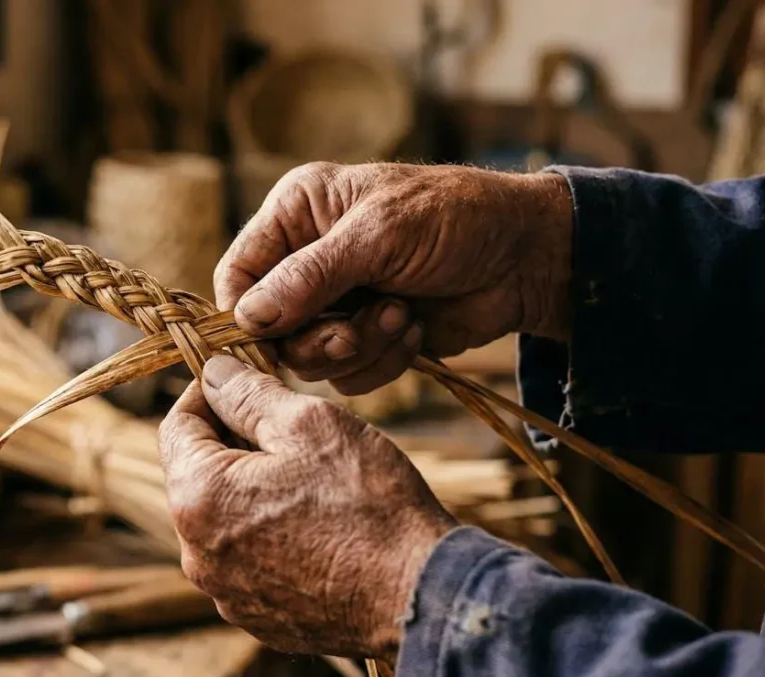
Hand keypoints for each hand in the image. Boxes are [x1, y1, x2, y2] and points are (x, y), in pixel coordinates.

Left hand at [158, 355, 456, 661]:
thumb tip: (215, 373)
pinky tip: (316, 524)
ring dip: (251, 490)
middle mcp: (197, 555)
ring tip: (308, 474)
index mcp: (198, 498)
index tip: (242, 375)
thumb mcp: (310, 424)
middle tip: (285, 422)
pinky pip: (249, 562)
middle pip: (198, 476)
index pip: (177, 426)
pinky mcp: (258, 619)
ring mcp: (226, 593)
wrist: (419, 598)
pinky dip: (269, 535)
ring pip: (224, 520)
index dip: (208, 392)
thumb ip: (249, 394)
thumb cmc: (369, 505)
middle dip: (232, 441)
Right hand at [216, 161, 572, 394]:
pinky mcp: (368, 338)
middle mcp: (307, 259)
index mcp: (297, 214)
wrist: (526, 257)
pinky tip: (413, 329)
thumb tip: (248, 317)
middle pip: (269, 329)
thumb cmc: (455, 219)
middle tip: (353, 329)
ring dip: (357, 347)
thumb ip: (309, 276)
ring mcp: (338, 302)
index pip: (238, 274)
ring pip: (309, 358)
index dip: (246, 313)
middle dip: (315, 336)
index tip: (270, 338)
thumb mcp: (378, 235)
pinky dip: (382, 361)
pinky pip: (347, 375)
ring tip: (399, 316)